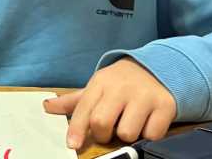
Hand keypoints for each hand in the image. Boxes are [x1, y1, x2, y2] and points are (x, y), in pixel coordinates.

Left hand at [44, 57, 176, 148]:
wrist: (157, 68)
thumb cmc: (120, 83)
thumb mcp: (97, 87)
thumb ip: (74, 101)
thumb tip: (47, 107)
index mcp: (100, 83)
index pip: (83, 108)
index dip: (76, 129)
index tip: (72, 144)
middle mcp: (121, 89)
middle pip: (102, 122)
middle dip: (102, 134)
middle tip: (107, 132)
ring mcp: (144, 97)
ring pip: (127, 132)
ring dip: (126, 135)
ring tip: (128, 123)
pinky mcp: (165, 106)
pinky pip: (152, 134)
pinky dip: (148, 134)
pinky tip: (146, 122)